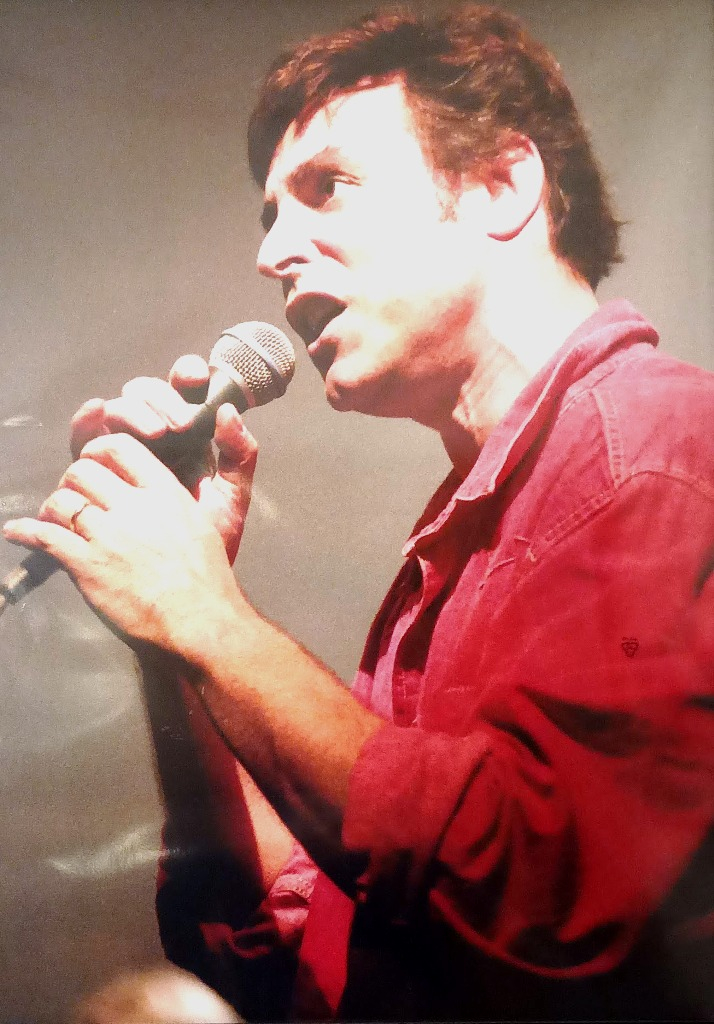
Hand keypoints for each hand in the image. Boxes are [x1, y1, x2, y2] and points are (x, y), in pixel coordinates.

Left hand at [3, 432, 243, 656]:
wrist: (200, 620)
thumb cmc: (207, 580)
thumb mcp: (203, 524)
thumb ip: (174, 502)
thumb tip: (160, 494)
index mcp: (164, 493)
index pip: (119, 448)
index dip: (97, 451)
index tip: (93, 463)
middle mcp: (134, 507)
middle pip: (82, 472)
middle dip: (71, 483)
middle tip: (74, 501)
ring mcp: (108, 535)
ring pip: (60, 501)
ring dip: (51, 510)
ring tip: (51, 521)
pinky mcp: (87, 565)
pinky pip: (45, 537)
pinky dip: (25, 532)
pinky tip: (16, 532)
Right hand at [69, 355, 256, 561]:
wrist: (184, 586)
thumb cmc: (210, 541)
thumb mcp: (233, 499)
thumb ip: (240, 455)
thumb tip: (229, 410)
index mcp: (187, 436)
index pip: (182, 390)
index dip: (185, 374)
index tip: (195, 377)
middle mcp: (152, 437)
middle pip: (144, 395)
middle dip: (160, 400)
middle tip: (179, 425)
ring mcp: (122, 452)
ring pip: (116, 411)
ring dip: (131, 411)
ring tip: (154, 432)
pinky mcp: (96, 471)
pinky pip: (84, 437)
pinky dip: (87, 420)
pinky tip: (94, 414)